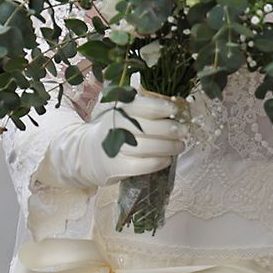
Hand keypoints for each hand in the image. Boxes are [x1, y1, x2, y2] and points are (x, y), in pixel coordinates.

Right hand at [37, 88, 184, 190]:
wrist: (88, 155)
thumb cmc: (116, 132)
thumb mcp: (125, 115)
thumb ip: (146, 111)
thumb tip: (176, 109)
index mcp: (120, 110)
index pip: (143, 105)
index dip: (163, 107)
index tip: (176, 111)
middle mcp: (115, 126)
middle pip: (149, 127)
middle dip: (171, 129)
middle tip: (184, 131)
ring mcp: (114, 147)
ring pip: (148, 147)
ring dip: (169, 147)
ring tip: (180, 146)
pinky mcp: (116, 167)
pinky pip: (142, 165)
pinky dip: (158, 162)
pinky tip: (167, 159)